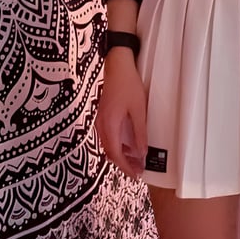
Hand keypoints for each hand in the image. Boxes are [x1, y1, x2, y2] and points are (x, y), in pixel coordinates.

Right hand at [95, 55, 147, 179]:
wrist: (115, 64)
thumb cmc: (127, 83)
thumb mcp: (138, 108)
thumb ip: (139, 132)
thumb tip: (141, 152)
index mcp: (109, 125)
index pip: (116, 155)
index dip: (126, 167)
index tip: (136, 174)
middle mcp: (100, 125)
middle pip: (110, 153)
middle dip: (123, 164)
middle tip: (137, 170)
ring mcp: (99, 120)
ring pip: (107, 145)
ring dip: (120, 155)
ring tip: (135, 160)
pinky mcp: (101, 115)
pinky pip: (107, 136)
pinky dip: (117, 145)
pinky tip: (128, 144)